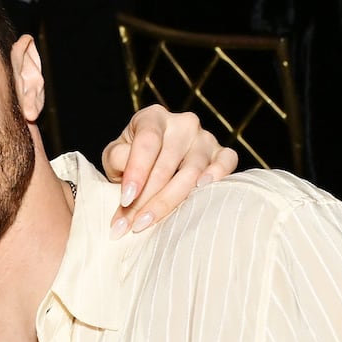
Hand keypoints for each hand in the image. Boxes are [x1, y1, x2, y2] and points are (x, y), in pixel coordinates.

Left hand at [101, 105, 237, 238]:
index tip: (126, 199)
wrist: (155, 162)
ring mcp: (206, 138)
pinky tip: (200, 193)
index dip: (136, 172)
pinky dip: (217, 177)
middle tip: (130, 224)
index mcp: (153, 118)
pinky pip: (226, 163)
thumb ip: (117, 159)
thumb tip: (129, 176)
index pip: (147, 143)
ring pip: (192, 172)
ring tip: (147, 223)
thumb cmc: (132, 158)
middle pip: (167, 165)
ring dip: (168, 202)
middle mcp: (182, 124)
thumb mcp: (116, 155)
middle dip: (146, 199)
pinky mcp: (223, 153)